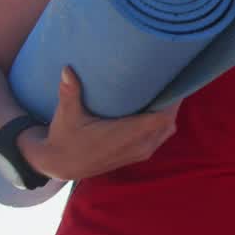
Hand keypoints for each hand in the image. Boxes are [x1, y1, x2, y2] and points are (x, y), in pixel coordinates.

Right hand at [20, 66, 180, 180]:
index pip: (161, 119)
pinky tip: (157, 108)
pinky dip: (163, 123)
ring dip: (169, 112)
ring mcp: (140, 152)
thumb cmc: (65, 138)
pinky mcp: (139, 155)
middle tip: (170, 78)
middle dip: (172, 102)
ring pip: (167, 130)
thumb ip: (70, 92)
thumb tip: (67, 69)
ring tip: (165, 90)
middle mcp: (138, 146)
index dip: (171, 101)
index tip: (172, 80)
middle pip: (169, 121)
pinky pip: (161, 137)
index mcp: (125, 135)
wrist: (62, 166)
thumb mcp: (66, 115)